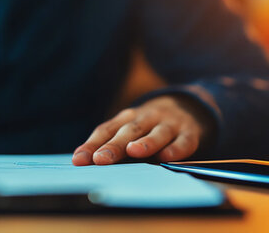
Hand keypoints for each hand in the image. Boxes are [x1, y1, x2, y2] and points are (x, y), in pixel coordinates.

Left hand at [72, 95, 212, 165]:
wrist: (187, 108)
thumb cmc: (149, 127)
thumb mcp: (129, 131)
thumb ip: (109, 144)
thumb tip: (80, 161)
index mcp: (127, 118)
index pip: (107, 130)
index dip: (92, 144)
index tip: (79, 160)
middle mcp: (147, 118)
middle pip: (129, 131)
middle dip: (114, 145)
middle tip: (100, 159)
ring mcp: (169, 124)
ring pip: (157, 132)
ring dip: (146, 142)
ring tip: (133, 151)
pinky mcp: (189, 132)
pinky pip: (183, 141)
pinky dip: (176, 148)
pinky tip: (166, 157)